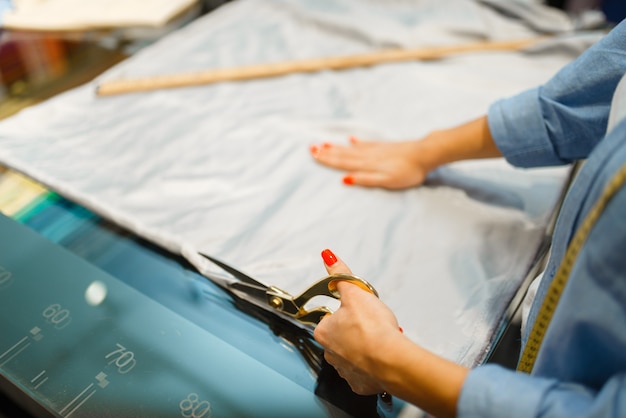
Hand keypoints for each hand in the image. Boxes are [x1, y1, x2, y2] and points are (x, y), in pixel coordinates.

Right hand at [309, 116, 501, 189]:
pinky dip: (356, 142)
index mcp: (367, 165)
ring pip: (351, 148)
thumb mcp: (386, 181)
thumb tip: (344, 179)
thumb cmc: (408, 172)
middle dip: (327, 152)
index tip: (313, 154)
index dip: (327, 159)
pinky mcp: (384, 147)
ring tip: (324, 143)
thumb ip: (365, 180)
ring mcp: (376, 150)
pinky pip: (365, 144)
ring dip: (337, 147)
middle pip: (343, 154)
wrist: (425, 154)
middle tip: (311, 148)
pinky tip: (351, 139)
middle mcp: (368, 155)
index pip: (342, 163)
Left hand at [313, 249, 401, 394]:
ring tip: (380, 341)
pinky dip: (373, 366)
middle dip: (357, 331)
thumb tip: (328, 257)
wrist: (391, 361)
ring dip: (365, 349)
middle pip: (342, 337)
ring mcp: (345, 370)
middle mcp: (330, 353)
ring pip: (353, 355)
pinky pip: (365, 373)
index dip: (347, 313)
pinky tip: (382, 357)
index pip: (331, 318)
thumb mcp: (355, 292)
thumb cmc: (373, 329)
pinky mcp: (360, 384)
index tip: (360, 312)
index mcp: (324, 331)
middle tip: (373, 326)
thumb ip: (340, 276)